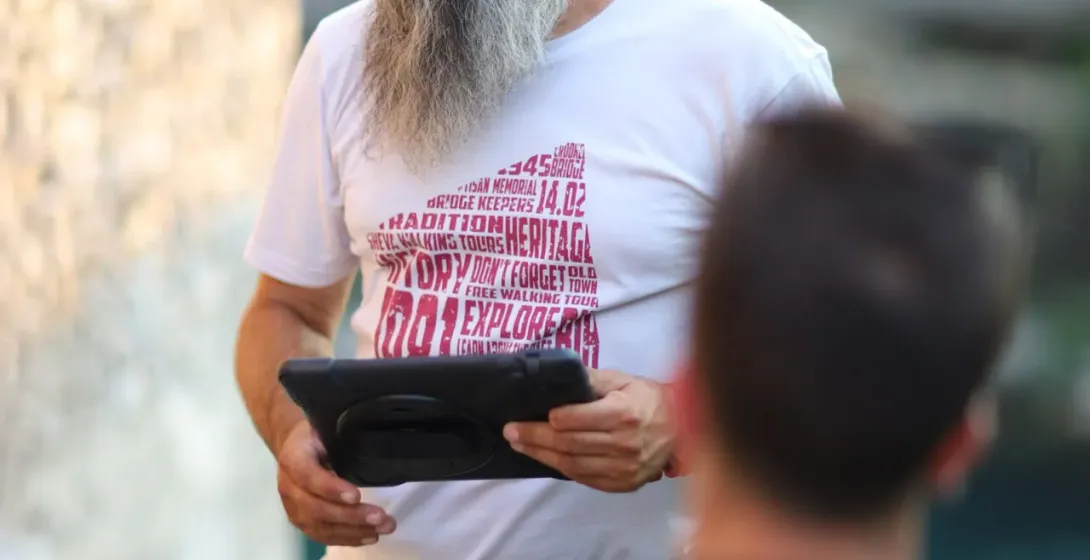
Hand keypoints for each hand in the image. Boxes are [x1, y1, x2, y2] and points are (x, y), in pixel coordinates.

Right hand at [276, 421, 396, 545]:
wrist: (292, 445)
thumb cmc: (315, 434)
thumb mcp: (324, 427)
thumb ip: (340, 439)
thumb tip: (373, 445)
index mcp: (293, 458)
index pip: (308, 477)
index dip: (331, 489)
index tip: (356, 496)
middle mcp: (288, 486)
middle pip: (316, 508)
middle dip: (350, 516)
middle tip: (381, 517)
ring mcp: (292, 507)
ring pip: (320, 526)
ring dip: (353, 530)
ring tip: (382, 528)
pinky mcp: (300, 520)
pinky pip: (322, 535)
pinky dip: (346, 538)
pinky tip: (369, 536)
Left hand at [503, 369, 674, 492]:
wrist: (684, 429)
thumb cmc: (649, 398)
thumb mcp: (623, 379)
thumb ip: (591, 379)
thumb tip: (558, 376)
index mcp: (623, 414)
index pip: (575, 419)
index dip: (549, 419)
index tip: (526, 415)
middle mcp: (623, 444)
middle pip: (568, 443)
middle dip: (535, 437)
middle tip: (511, 432)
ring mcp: (624, 468)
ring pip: (572, 465)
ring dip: (542, 456)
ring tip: (521, 445)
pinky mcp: (624, 483)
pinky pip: (585, 478)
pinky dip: (562, 469)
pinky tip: (546, 459)